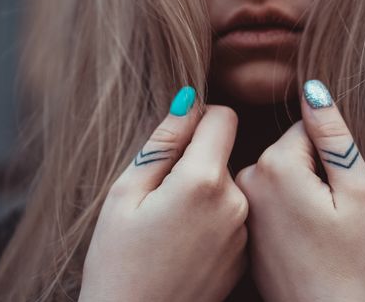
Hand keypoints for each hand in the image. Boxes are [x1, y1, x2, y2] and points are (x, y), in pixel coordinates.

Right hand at [79, 89, 247, 301]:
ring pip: (227, 185)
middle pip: (223, 153)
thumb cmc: (118, 263)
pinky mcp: (246, 253)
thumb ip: (162, 143)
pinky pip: (233, 215)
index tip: (177, 138)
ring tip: (171, 224)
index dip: (198, 118)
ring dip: (204, 191)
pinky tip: (186, 243)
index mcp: (203, 181)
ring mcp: (244, 231)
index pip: (222, 117)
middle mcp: (236, 202)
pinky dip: (213, 218)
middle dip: (196, 161)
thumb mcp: (125, 194)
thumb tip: (188, 101)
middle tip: (160, 196)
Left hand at [236, 80, 364, 301]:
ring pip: (280, 172)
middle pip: (290, 149)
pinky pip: (268, 196)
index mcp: (276, 165)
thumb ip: (333, 134)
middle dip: (314, 171)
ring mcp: (241, 203)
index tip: (338, 190)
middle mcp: (248, 178)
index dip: (332, 156)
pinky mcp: (242, 223)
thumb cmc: (351, 261)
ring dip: (300, 189)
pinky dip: (286, 207)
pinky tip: (299, 237)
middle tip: (329, 212)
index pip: (307, 128)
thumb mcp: (358, 191)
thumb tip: (313, 88)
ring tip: (314, 227)